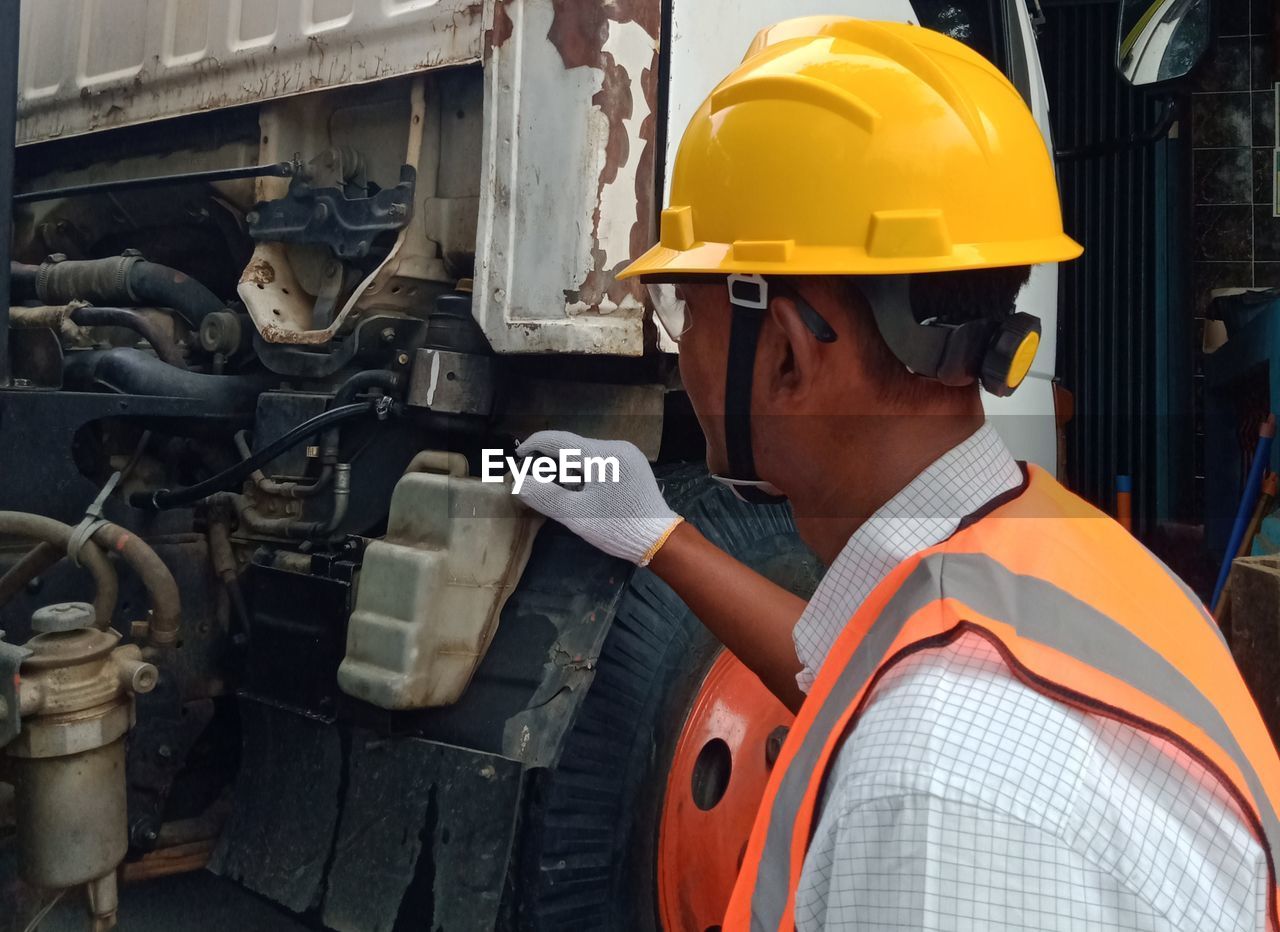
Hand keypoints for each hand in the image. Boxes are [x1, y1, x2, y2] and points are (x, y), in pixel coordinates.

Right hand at [514, 431, 682, 564]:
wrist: (658, 539)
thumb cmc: (616, 527)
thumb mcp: (575, 514)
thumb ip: (545, 495)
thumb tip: (519, 482)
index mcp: (602, 455)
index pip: (559, 440)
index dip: (534, 444)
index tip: (517, 456)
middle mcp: (616, 447)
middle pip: (573, 448)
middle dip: (553, 463)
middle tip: (536, 482)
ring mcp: (628, 454)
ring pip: (587, 455)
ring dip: (569, 469)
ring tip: (560, 491)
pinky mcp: (633, 465)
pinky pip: (601, 462)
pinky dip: (586, 472)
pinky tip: (582, 491)